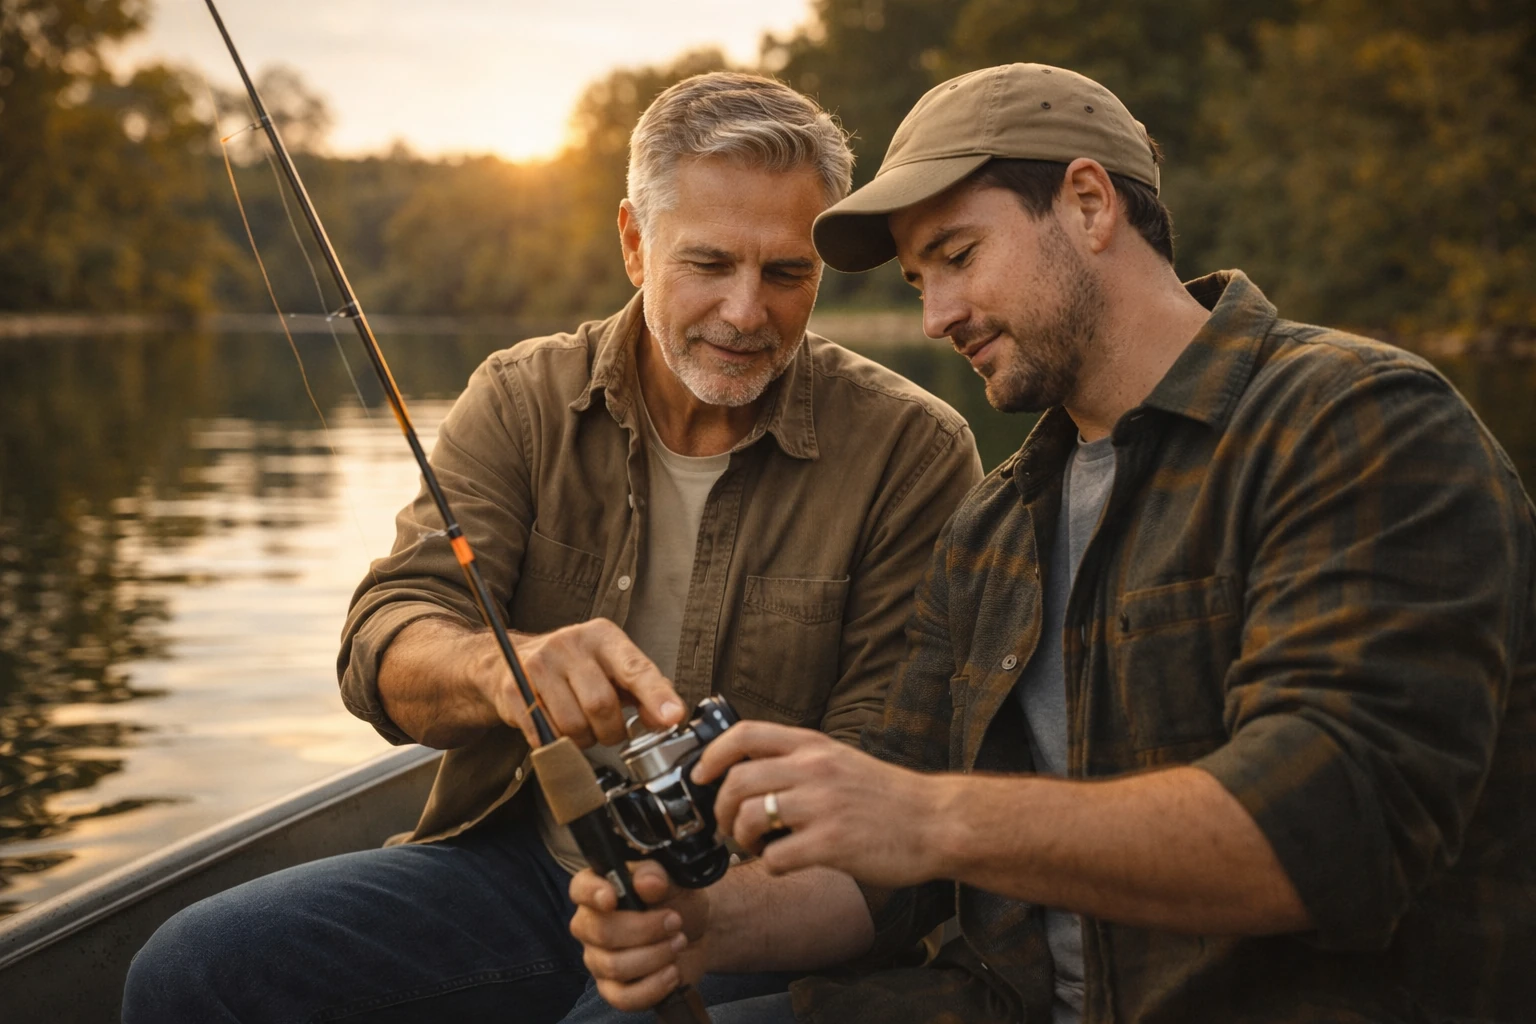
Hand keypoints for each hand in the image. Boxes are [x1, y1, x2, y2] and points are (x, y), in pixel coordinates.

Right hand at [481, 619, 683, 747]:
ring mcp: (539, 665)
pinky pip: (546, 735)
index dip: (656, 696)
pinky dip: (558, 743)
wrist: (508, 660)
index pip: (635, 668)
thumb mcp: (610, 666)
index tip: (673, 716)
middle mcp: (569, 644)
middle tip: (609, 731)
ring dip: (583, 740)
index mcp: (602, 636)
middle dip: (611, 731)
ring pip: (574, 725)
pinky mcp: (515, 690)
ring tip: (582, 728)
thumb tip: (668, 717)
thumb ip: (643, 690)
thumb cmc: (572, 667)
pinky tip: (557, 728)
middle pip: (601, 705)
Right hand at [569, 861, 709, 1011]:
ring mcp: (598, 959)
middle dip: (645, 929)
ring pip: (614, 966)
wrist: (696, 933)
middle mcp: (590, 924)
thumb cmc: (677, 901)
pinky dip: (653, 986)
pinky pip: (622, 996)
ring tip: (678, 943)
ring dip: (656, 955)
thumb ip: (658, 874)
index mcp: (599, 889)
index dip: (592, 893)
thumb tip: (648, 882)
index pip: (580, 889)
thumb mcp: (674, 879)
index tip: (612, 898)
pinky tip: (672, 972)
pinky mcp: (612, 988)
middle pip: (601, 932)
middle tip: (675, 921)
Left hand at [693, 721, 947, 888]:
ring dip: (740, 839)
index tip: (700, 775)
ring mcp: (821, 806)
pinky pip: (775, 857)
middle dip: (719, 810)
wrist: (936, 821)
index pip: (743, 734)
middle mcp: (813, 770)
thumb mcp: (839, 759)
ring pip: (748, 818)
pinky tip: (784, 863)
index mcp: (813, 745)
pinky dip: (770, 865)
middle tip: (726, 826)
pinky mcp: (831, 844)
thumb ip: (798, 760)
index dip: (711, 755)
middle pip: (736, 782)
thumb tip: (746, 769)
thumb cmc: (886, 796)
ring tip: (755, 846)